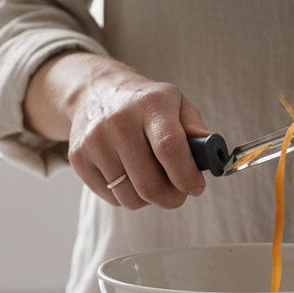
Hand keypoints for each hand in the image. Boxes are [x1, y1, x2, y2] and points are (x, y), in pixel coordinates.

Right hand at [27, 53, 210, 209]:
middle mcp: (118, 121)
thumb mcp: (176, 104)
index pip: (170, 148)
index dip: (186, 177)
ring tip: (153, 182)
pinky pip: (111, 198)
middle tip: (179, 194)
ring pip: (130, 197)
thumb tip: (214, 155)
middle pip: (149, 183)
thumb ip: (197, 130)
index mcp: (150, 105)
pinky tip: (130, 177)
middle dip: (172, 198)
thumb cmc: (145, 104)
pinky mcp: (79, 158)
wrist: (96, 92)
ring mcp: (94, 141)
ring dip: (149, 200)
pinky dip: (127, 196)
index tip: (196, 187)